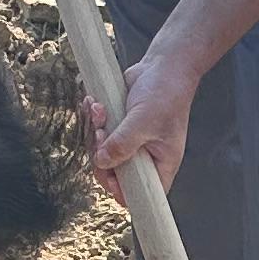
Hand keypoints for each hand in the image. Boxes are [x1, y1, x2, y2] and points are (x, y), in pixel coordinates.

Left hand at [88, 53, 196, 198]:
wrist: (162, 66)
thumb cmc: (165, 94)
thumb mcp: (144, 122)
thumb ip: (122, 144)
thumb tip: (102, 161)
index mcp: (160, 163)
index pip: (142, 193)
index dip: (123, 190)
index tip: (110, 175)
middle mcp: (145, 156)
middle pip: (114, 174)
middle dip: (101, 155)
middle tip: (102, 135)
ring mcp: (130, 142)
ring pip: (102, 152)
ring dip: (95, 131)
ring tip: (100, 111)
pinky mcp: (118, 127)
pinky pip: (98, 132)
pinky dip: (93, 118)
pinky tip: (96, 104)